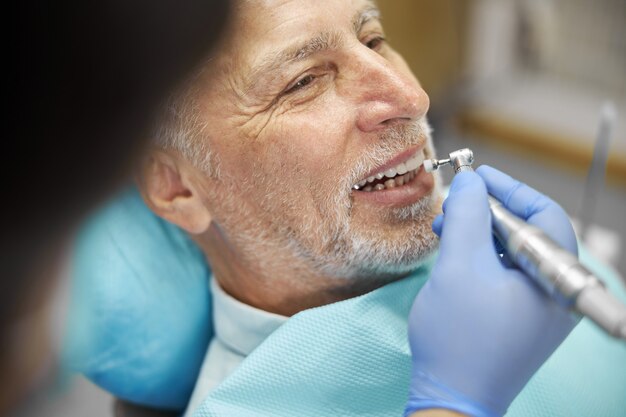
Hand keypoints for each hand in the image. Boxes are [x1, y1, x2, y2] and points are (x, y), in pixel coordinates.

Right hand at [405, 166, 578, 416]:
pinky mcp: (521, 318)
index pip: (543, 215)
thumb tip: (471, 181)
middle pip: (528, 233)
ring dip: (479, 234)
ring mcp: (541, 309)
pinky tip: (455, 255)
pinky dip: (480, 258)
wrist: (453, 397)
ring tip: (446, 231)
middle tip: (455, 206)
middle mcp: (556, 293)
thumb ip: (467, 215)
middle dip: (488, 213)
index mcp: (555, 280)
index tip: (477, 176)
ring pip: (513, 253)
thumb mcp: (459, 266)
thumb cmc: (459, 336)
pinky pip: (506, 274)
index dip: (509, 189)